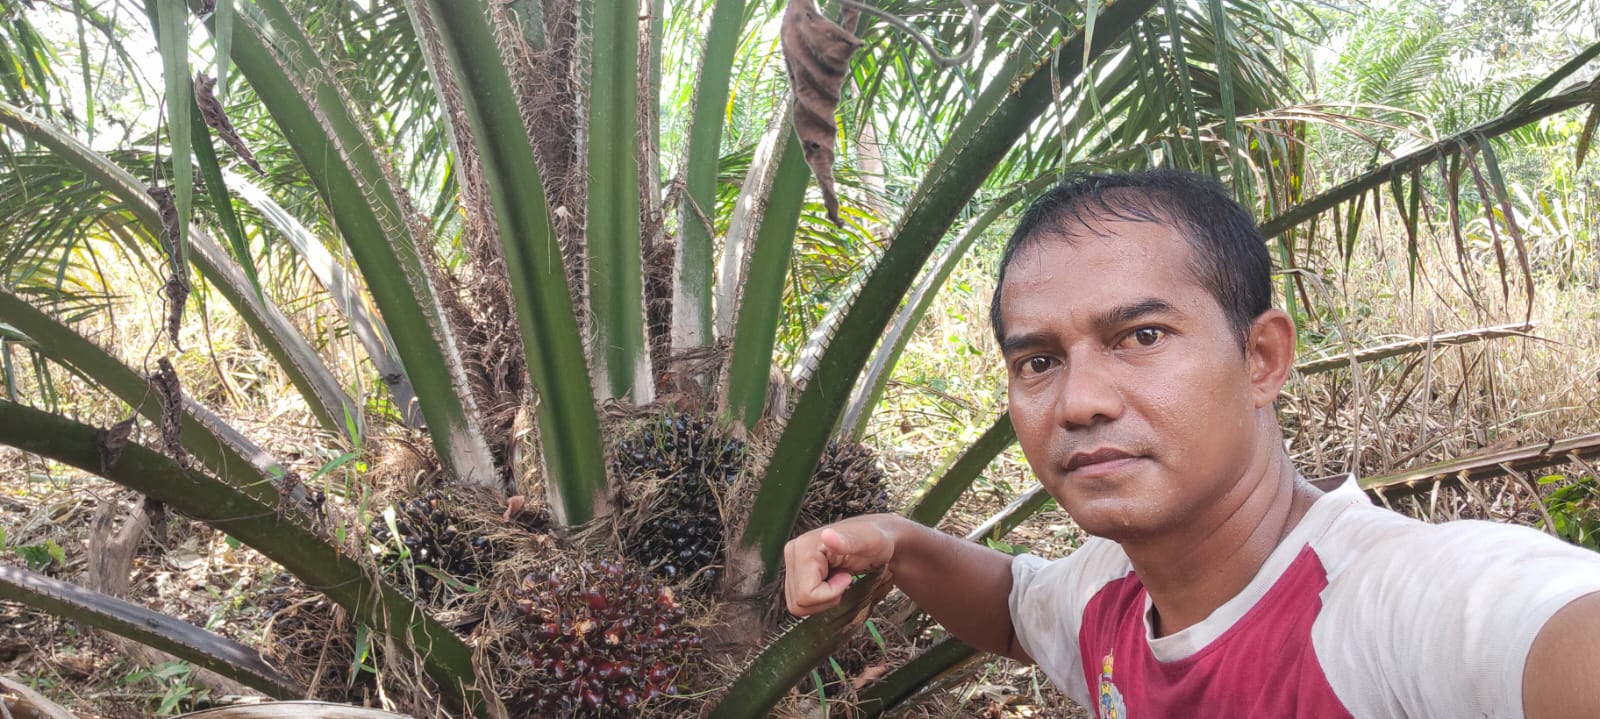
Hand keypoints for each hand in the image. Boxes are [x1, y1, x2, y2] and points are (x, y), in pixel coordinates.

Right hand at [784, 515, 899, 615]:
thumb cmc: (877, 540)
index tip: (847, 576)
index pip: (806, 594)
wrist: (877, 540)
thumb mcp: (869, 541)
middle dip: (826, 598)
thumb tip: (827, 535)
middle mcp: (793, 554)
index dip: (831, 593)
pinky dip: (820, 598)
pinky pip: (802, 601)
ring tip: (839, 579)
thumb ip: (848, 541)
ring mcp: (793, 564)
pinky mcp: (798, 573)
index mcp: (803, 547)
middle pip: (799, 602)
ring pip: (798, 604)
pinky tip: (832, 581)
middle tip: (844, 579)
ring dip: (823, 600)